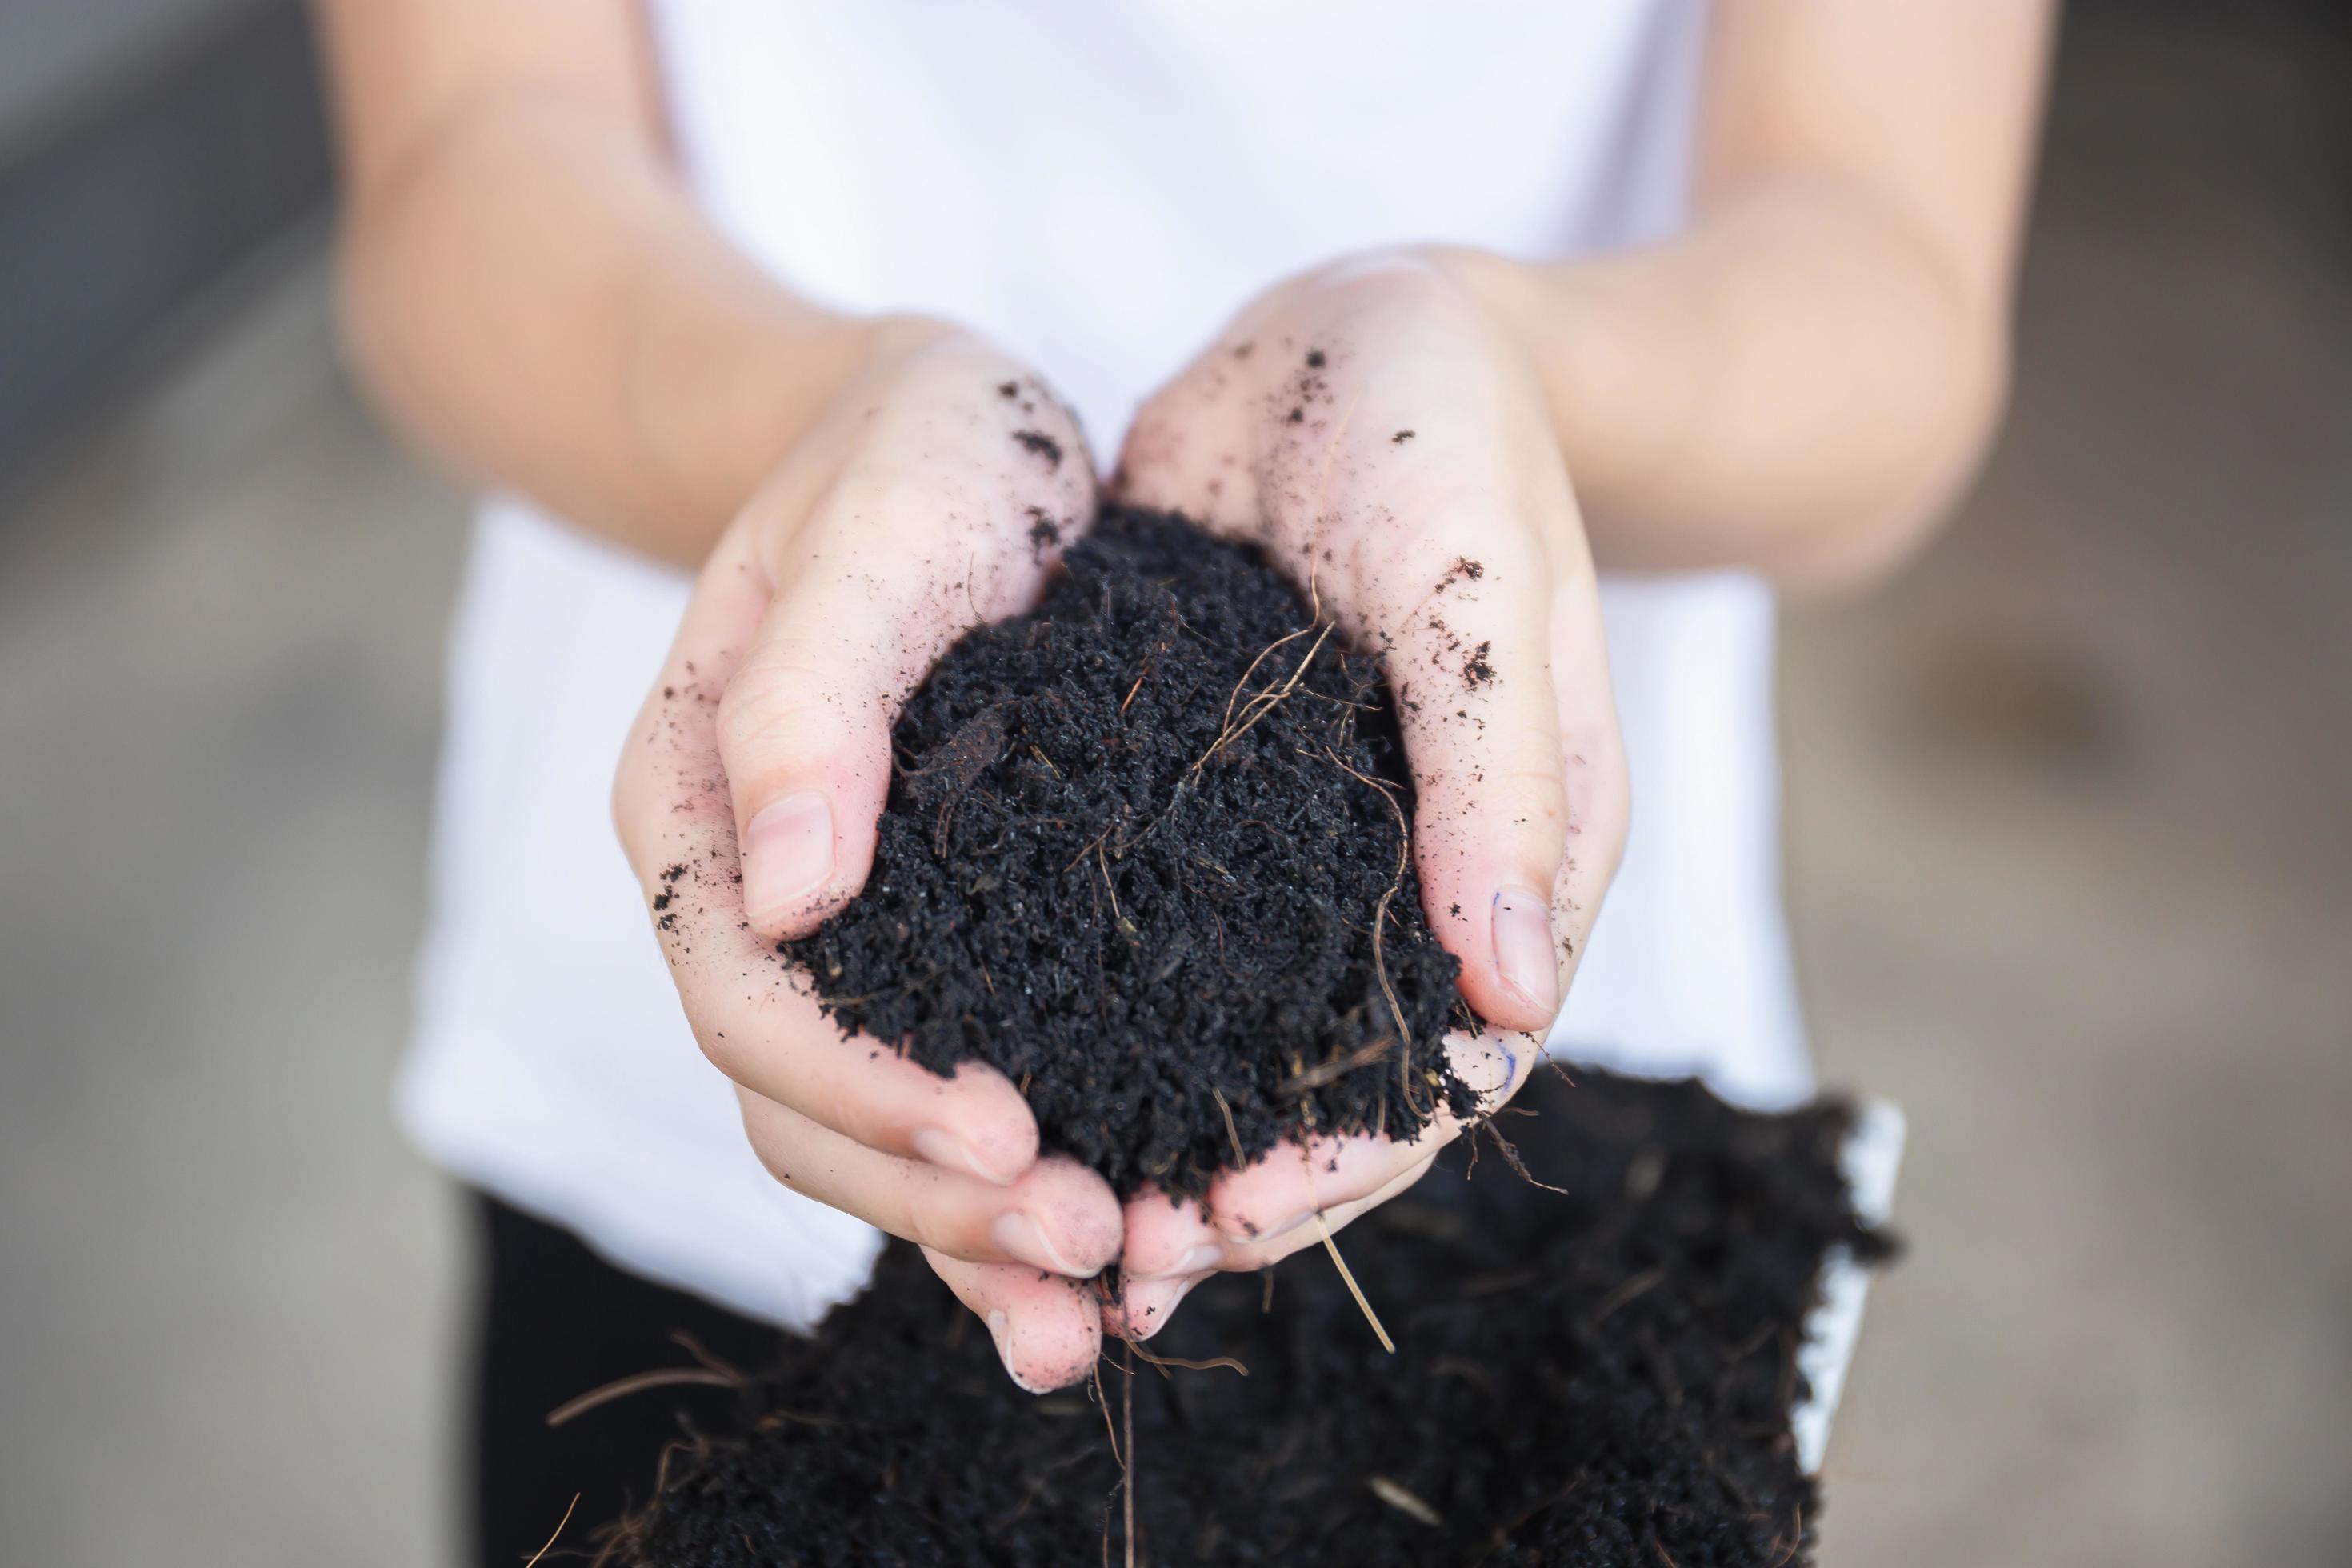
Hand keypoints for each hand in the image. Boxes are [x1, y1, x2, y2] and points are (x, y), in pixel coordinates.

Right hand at [615, 324, 1117, 1390]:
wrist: (951, 429)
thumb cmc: (919, 450)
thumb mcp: (885, 531)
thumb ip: (813, 697)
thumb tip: (786, 891)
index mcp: (690, 804)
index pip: (742, 996)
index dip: (859, 1090)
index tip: (1003, 1141)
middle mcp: (745, 891)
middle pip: (795, 1101)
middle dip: (929, 1196)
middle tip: (1084, 1244)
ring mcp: (828, 930)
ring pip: (858, 1128)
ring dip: (966, 1233)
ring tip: (1096, 1303)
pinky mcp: (922, 941)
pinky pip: (939, 1087)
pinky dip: (1000, 1184)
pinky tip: (1099, 1254)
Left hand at [1103, 252, 1630, 1337]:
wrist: (1360, 326)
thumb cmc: (1453, 440)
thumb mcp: (1484, 591)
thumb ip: (1504, 783)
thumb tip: (1519, 997)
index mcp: (1514, 865)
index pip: (1445, 1071)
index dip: (1341, 1168)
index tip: (1216, 1229)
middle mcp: (1408, 888)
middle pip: (1327, 1094)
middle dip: (1223, 1193)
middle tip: (1094, 1266)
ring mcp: (1302, 855)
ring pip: (1226, 1043)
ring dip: (1141, 1136)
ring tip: (1028, 1222)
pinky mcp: (1204, 806)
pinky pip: (1149, 944)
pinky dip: (1086, 1019)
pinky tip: (987, 1067)